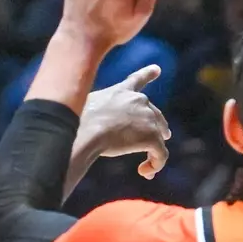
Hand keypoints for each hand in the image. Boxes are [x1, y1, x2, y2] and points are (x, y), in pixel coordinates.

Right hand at [80, 64, 170, 178]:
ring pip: (159, 135)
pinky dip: (155, 164)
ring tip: (148, 166)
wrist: (84, 130)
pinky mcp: (151, 136)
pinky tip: (144, 172)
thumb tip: (84, 124)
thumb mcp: (84, 109)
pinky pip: (160, 154)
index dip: (148, 74)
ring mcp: (147, 117)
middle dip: (159, 125)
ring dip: (155, 150)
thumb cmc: (77, 122)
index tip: (157, 69)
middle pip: (155, 113)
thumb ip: (93, 112)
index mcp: (121, 91)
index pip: (137, 80)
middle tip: (165, 135)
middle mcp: (138, 100)